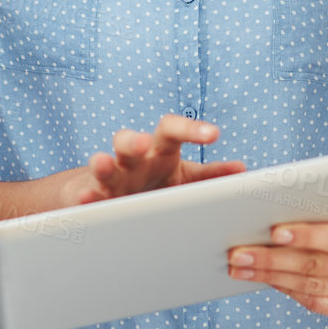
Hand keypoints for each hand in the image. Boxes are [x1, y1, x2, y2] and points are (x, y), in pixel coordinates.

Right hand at [76, 114, 246, 203]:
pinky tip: (85, 198)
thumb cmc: (155, 184)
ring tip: (101, 162)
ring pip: (104, 164)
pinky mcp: (93, 196)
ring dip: (101, 163)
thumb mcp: (184, 178)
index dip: (191, 130)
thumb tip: (242, 171)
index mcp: (159, 152)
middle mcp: (133, 160)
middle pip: (129, 141)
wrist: (115, 197)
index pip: (172, 131)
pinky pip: (88, 195)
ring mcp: (111, 178)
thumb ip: (210, 175)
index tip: (214, 134)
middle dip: (134, 140)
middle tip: (143, 143)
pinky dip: (86, 197)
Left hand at [226, 180, 327, 318]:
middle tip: (238, 254)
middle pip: (317, 266)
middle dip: (273, 259)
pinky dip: (286, 290)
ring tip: (239, 267)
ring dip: (270, 276)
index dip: (307, 236)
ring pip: (310, 286)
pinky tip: (262, 279)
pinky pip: (314, 302)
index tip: (273, 232)